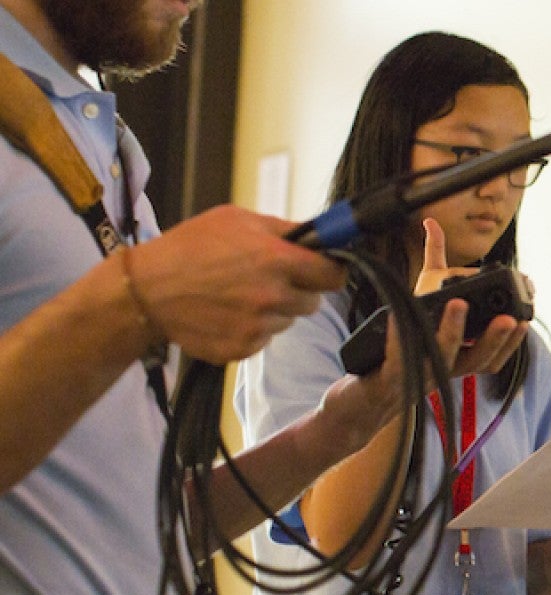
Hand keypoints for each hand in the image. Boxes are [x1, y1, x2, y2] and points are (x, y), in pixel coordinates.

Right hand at [127, 206, 344, 362]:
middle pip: (314, 301)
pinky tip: (227, 313)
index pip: (334, 275)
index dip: (329, 271)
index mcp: (277, 259)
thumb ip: (283, 229)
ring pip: (288, 320)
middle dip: (299, 291)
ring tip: (238, 295)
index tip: (322, 270)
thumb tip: (320, 234)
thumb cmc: (189, 247)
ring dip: (274, 310)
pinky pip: (264, 339)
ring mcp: (259, 326)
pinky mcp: (244, 348)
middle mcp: (273, 295)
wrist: (145, 290)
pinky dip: (252, 329)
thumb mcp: (236, 220)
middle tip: (270, 280)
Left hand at [304, 220, 528, 455]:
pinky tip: (400, 319)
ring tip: (458, 305)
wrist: (359, 396)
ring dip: (453, 332)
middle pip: (480, 360)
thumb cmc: (394, 348)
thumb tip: (432, 222)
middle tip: (514, 318)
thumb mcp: (417, 300)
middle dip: (499, 338)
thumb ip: (432, 264)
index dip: (511, 336)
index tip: (526, 311)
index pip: (493, 352)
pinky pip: (397, 360)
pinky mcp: (389, 379)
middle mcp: (443, 370)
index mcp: (457, 355)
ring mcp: (417, 375)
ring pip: (443, 360)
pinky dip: (399, 339)